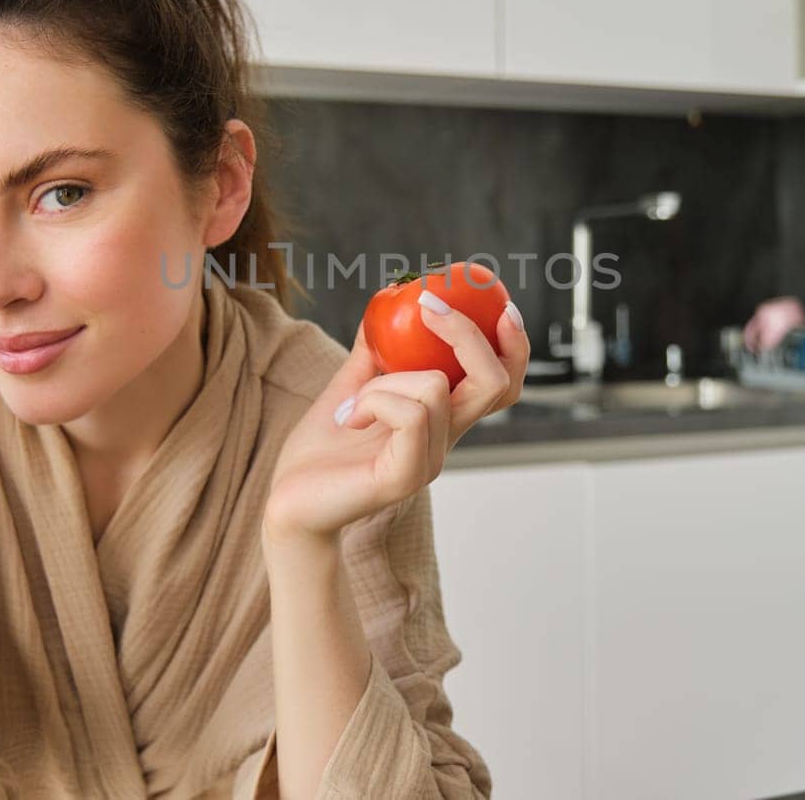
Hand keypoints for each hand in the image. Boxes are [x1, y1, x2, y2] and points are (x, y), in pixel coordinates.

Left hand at [264, 295, 529, 544]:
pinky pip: (409, 414)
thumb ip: (375, 350)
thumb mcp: (350, 385)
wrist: (289, 502)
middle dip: (469, 334)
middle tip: (429, 305)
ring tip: (352, 404)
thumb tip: (388, 301)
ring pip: (436, 386)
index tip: (501, 305)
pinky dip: (373, 400)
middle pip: (496, 383)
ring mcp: (429, 462)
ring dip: (386, 379)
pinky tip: (348, 419)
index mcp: (442, 420)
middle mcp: (445, 441)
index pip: (503, 384)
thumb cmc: (320, 451)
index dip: (515, 345)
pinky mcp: (405, 477)